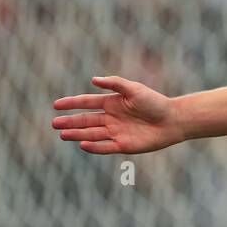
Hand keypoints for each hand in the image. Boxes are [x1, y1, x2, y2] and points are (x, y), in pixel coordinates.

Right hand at [52, 76, 183, 154]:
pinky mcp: (123, 145)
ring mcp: (116, 132)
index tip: (56, 105)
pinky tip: (82, 144)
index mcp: (112, 103)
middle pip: (86, 120)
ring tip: (62, 134)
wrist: (173, 120)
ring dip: (77, 134)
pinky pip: (105, 146)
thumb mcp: (134, 89)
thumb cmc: (155, 102)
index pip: (87, 103)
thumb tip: (93, 79)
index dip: (71, 104)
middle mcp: (111, 118)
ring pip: (92, 134)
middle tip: (54, 124)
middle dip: (70, 122)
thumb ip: (115, 84)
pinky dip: (93, 146)